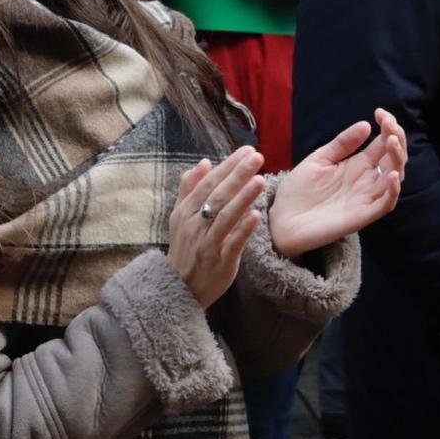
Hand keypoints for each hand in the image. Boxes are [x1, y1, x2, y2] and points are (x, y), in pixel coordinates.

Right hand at [168, 147, 266, 307]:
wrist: (179, 288)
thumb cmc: (184, 249)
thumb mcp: (180, 217)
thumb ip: (190, 189)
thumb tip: (202, 163)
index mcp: (185, 211)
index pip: (208, 183)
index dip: (227, 166)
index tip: (246, 150)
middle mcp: (194, 224)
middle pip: (217, 196)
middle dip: (237, 175)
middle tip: (257, 157)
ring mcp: (206, 243)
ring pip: (225, 217)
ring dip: (243, 198)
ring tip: (261, 180)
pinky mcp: (219, 261)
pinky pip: (232, 243)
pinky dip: (243, 229)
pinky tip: (256, 215)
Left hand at [271, 109, 406, 258]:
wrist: (281, 219)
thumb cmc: (299, 190)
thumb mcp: (319, 160)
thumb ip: (341, 145)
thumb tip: (366, 124)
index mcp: (358, 166)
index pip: (382, 145)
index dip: (388, 128)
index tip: (380, 112)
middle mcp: (366, 181)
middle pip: (394, 159)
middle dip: (396, 140)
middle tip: (389, 123)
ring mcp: (366, 198)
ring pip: (395, 179)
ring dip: (397, 160)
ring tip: (391, 141)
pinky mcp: (362, 216)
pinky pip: (385, 204)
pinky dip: (392, 191)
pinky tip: (391, 175)